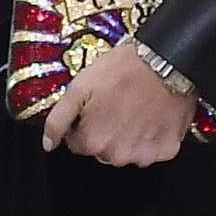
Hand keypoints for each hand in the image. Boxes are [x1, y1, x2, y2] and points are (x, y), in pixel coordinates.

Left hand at [41, 38, 194, 167]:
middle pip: (103, 150)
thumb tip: (48, 144)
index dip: (85, 124)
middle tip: (118, 105)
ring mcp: (144, 154)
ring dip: (129, 137)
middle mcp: (117, 154)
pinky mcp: (166, 149)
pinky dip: (152, 138)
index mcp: (94, 140)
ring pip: (128, 153)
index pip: (78, 144)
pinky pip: (153, 151)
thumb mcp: (79, 87)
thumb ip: (58, 120)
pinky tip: (153, 117)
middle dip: (107, 131)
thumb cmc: (124, 69)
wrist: (167, 60)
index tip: (96, 108)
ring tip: (137, 109)